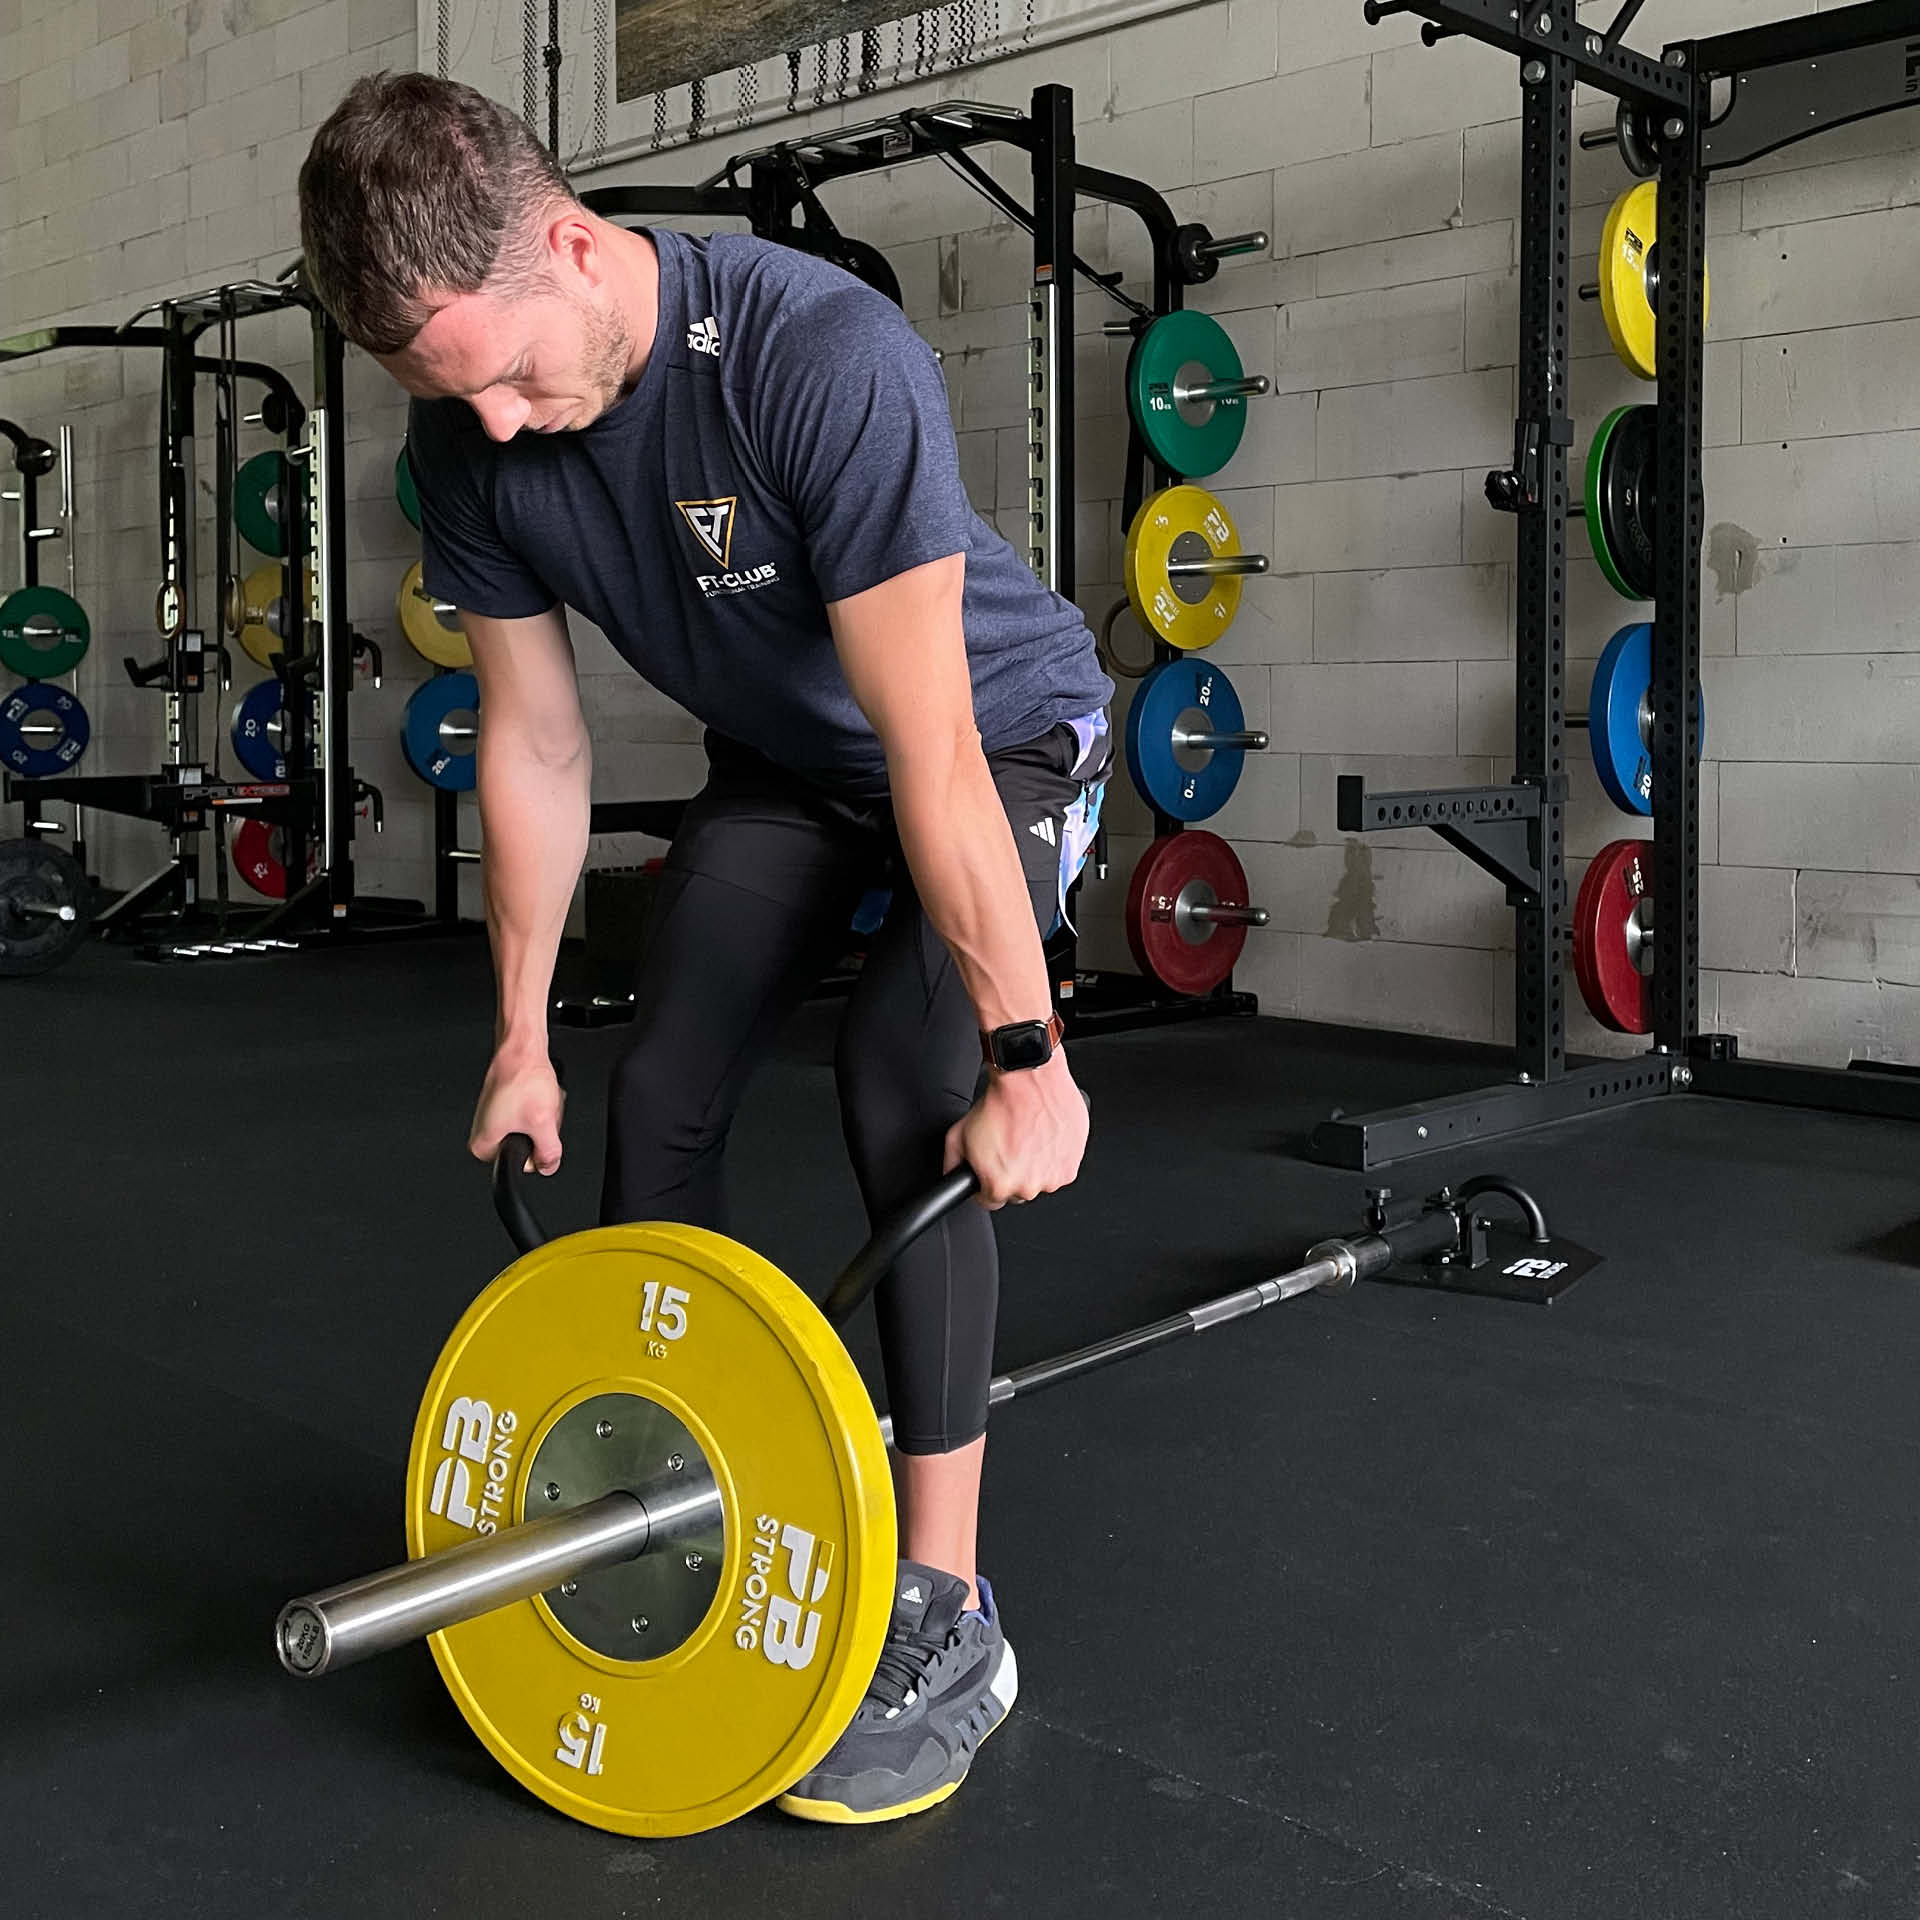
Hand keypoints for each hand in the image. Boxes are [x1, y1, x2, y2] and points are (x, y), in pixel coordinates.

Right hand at [469, 1046, 564, 1172]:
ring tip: (539, 1101)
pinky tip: (538, 1094)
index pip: (516, 1165)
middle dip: (539, 1132)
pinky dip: (537, 1105)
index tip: (538, 1133)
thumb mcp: (543, 1123)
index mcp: (482, 1145)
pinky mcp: (504, 1104)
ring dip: (541, 1117)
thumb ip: (548, 1153)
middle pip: (524, 1147)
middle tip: (541, 1113)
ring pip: (529, 1129)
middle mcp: (483, 1131)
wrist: (521, 1049)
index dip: (534, 1152)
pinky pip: (528, 1114)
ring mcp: (494, 1116)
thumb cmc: (523, 1080)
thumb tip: (548, 1167)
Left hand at [943, 1052, 1087, 1209]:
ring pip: (1039, 1181)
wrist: (1029, 1080)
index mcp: (999, 1184)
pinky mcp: (1070, 1165)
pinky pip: (1058, 1169)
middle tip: (1010, 1147)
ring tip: (1027, 1139)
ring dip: (1034, 1166)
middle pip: (1016, 1191)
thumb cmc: (999, 1103)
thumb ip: (953, 1164)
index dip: (986, 1183)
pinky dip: (1053, 1157)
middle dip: (1011, 1173)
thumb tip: (953, 1175)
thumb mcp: (958, 1135)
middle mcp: (1027, 1186)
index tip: (990, 1171)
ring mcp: (1052, 1177)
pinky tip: (1043, 1137)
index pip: (989, 1201)